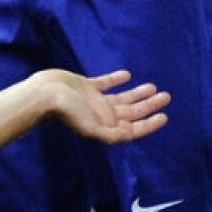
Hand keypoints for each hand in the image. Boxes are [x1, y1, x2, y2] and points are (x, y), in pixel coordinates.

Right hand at [42, 69, 171, 142]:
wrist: (45, 95)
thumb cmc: (67, 112)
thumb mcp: (91, 128)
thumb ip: (111, 134)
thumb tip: (129, 136)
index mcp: (105, 126)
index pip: (133, 128)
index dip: (149, 124)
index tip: (164, 116)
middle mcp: (102, 115)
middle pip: (132, 113)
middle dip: (149, 106)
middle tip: (166, 97)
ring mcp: (94, 101)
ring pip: (123, 99)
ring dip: (138, 94)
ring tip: (153, 87)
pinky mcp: (86, 87)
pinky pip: (106, 83)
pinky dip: (117, 80)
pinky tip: (127, 75)